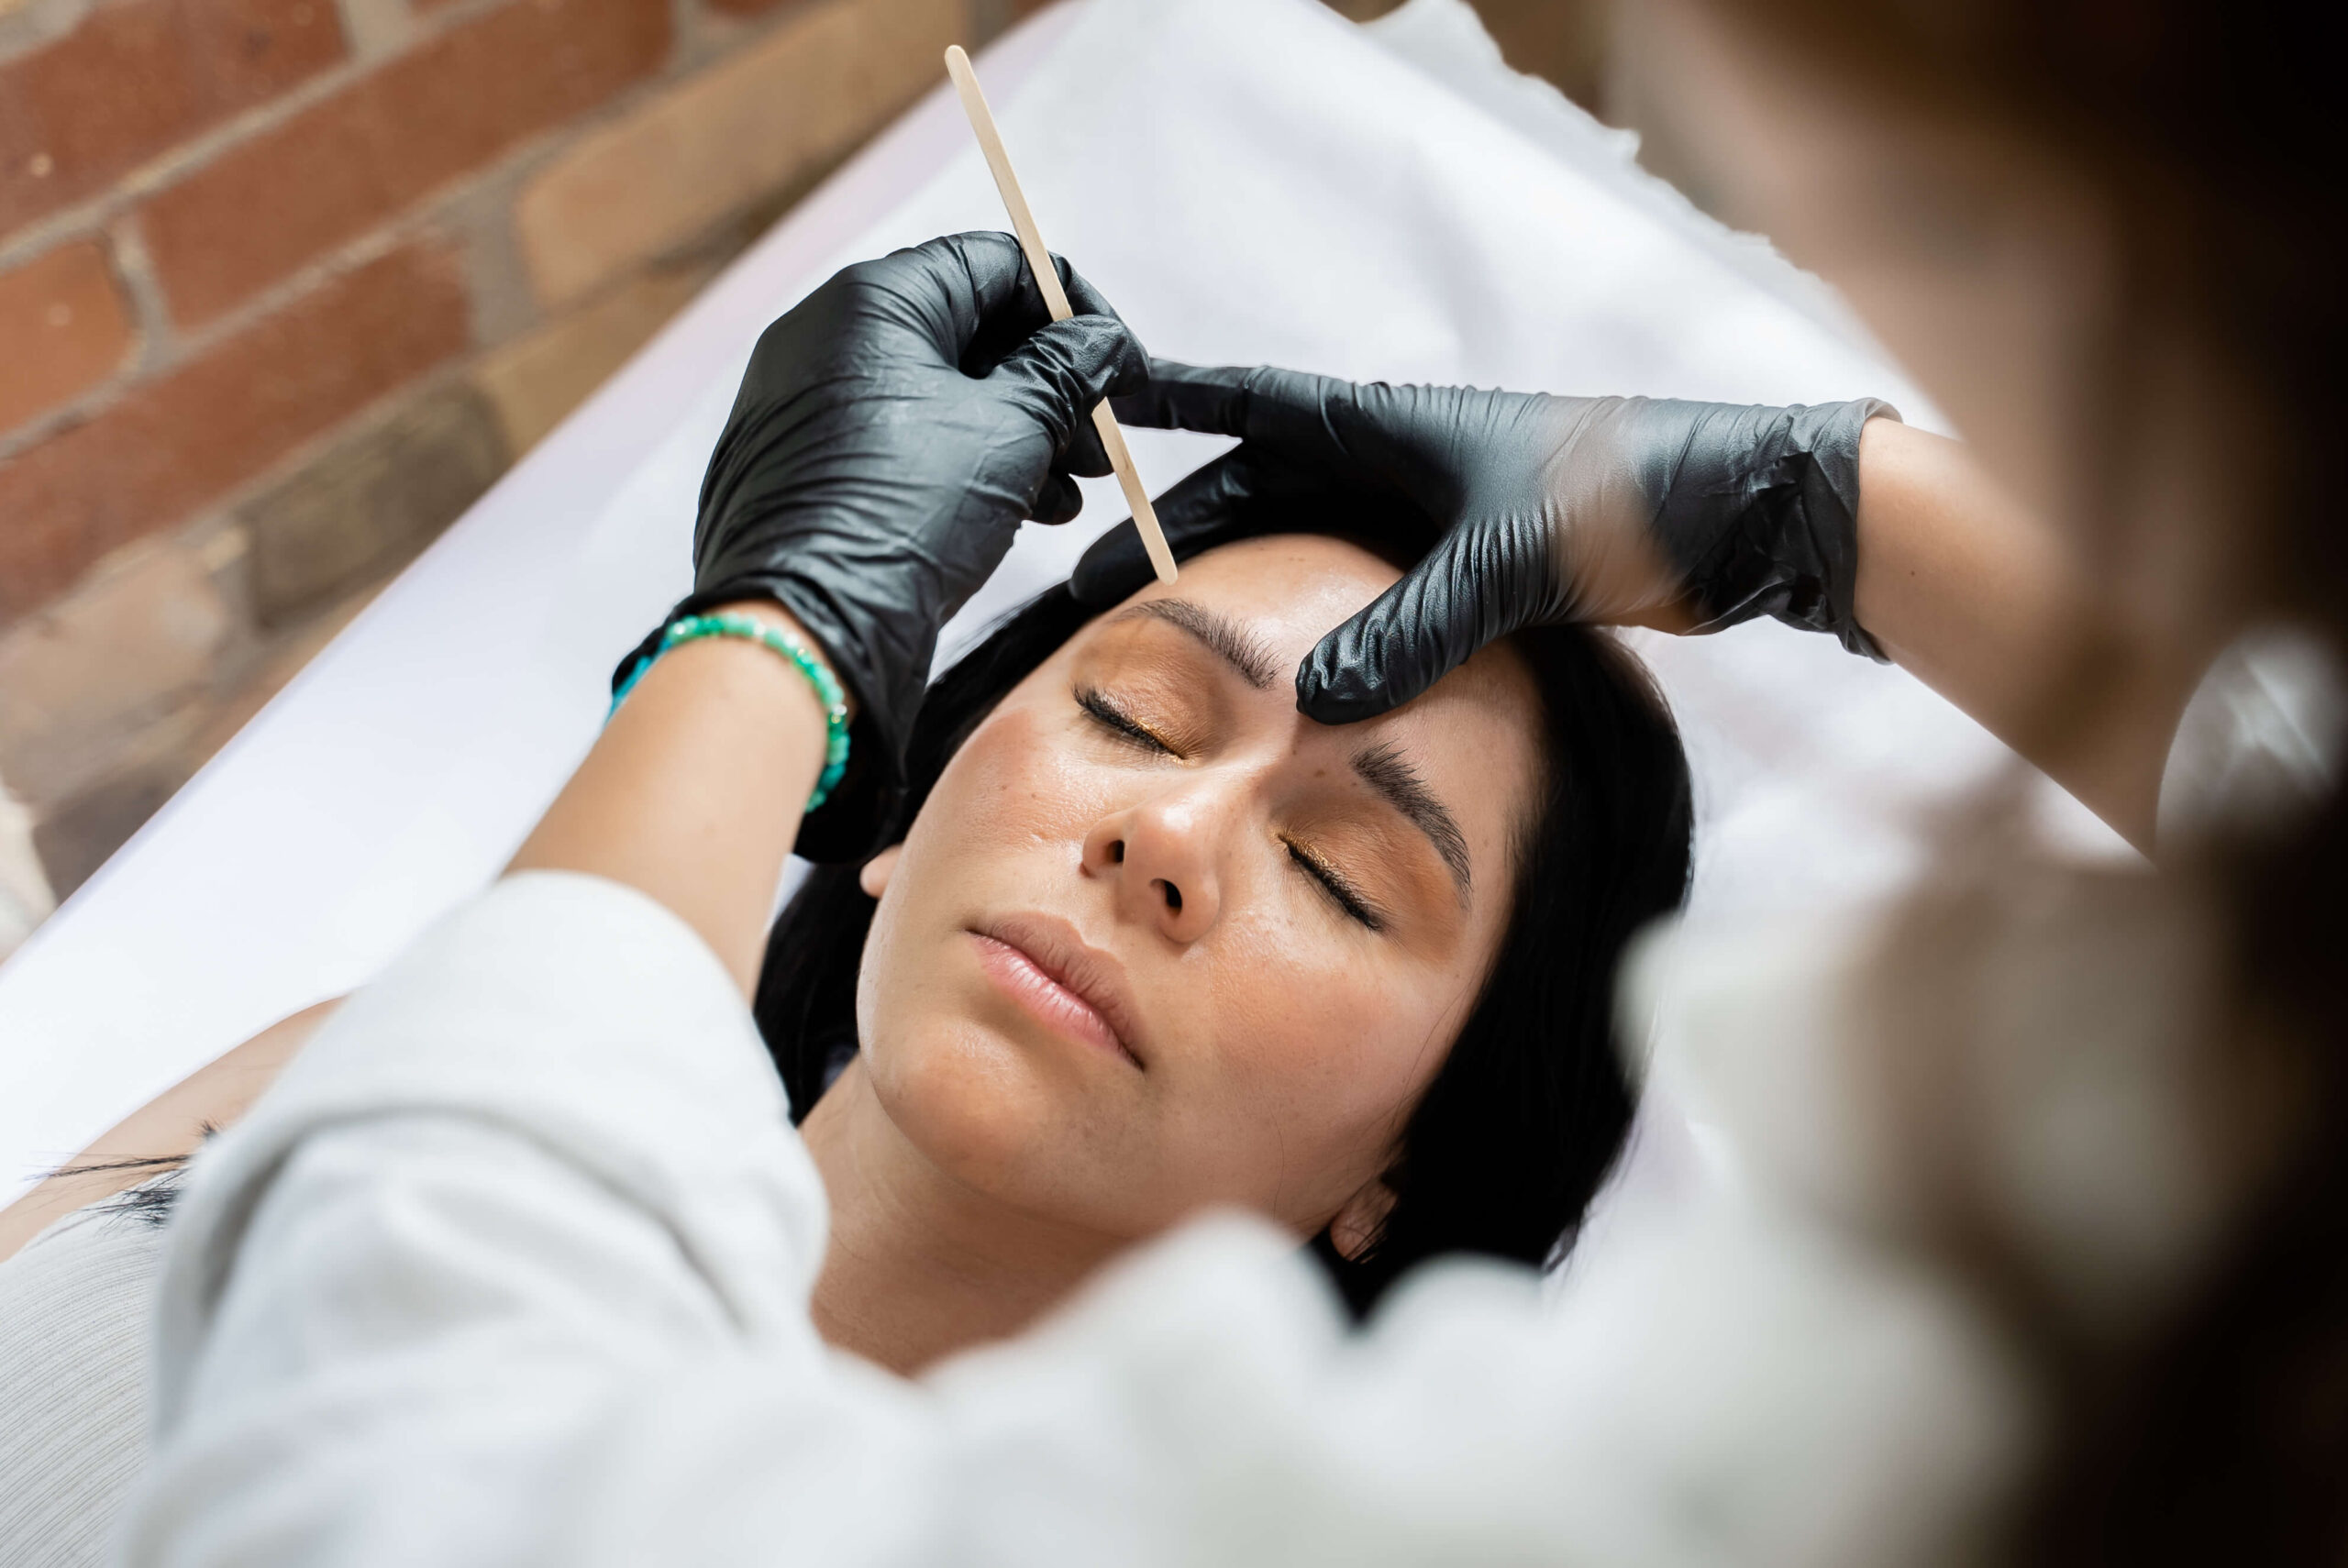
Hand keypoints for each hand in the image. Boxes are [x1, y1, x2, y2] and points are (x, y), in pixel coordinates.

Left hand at [635, 232, 1147, 851]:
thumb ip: (1066, 372)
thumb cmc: (902, 517)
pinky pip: (901, 441)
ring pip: (939, 394)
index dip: (1072, 310)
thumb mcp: (1012, 433)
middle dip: (1048, 384)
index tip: (1119, 365)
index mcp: (872, 301)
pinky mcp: (804, 465)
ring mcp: (806, 403)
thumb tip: (1103, 342)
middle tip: (1101, 443)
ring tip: (1072, 492)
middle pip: (967, 331)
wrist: (803, 632)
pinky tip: (1021, 511)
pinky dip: (964, 464)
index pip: (996, 264)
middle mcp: (826, 336)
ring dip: (1017, 433)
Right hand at [1077, 362, 1892, 720]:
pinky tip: (1294, 676)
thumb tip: (1310, 702)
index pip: (1258, 405)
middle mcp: (1407, 465)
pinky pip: (1375, 597)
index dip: (1177, 402)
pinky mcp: (1483, 571)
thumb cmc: (1638, 500)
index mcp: (1398, 427)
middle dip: (1184, 529)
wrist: (1752, 519)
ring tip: (1172, 634)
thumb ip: (1410, 626)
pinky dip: (1327, 628)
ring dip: (1253, 583)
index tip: (1099, 397)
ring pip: (1315, 548)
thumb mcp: (1512, 560)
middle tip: (1099, 583)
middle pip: (1265, 489)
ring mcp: (1442, 519)